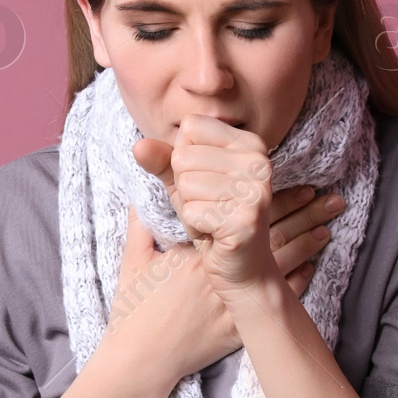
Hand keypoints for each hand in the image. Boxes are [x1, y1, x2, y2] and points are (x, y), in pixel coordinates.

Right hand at [99, 187, 345, 385]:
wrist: (140, 360)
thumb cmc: (133, 312)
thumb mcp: (133, 261)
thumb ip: (140, 225)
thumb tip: (140, 197)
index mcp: (198, 252)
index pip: (245, 216)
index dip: (275, 199)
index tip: (301, 185)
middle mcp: (222, 273)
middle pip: (272, 236)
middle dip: (304, 214)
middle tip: (332, 199)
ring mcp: (233, 301)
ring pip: (280, 266)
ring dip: (307, 244)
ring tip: (329, 227)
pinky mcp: (239, 328)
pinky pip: (275, 302)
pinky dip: (296, 283)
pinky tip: (313, 266)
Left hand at [131, 115, 279, 298]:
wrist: (243, 270)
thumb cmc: (214, 221)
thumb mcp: (186, 184)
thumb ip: (163, 161)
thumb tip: (138, 146)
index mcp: (251, 143)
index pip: (190, 127)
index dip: (184, 158)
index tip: (207, 183)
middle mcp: (259, 162)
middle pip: (184, 156)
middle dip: (185, 188)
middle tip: (210, 208)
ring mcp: (256, 190)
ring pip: (186, 184)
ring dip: (189, 210)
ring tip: (212, 220)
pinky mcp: (245, 219)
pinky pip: (192, 212)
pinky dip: (195, 228)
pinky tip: (214, 235)